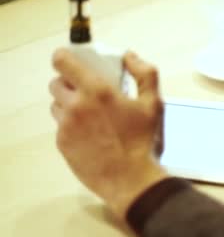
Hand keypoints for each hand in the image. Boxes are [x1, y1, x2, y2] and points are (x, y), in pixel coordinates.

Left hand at [49, 49, 167, 220]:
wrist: (131, 180)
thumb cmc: (144, 140)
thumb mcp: (155, 103)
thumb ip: (145, 74)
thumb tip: (129, 56)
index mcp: (96, 90)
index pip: (62, 62)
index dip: (65, 58)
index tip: (73, 62)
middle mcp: (75, 105)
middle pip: (56, 84)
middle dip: (69, 84)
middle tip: (88, 92)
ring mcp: (65, 126)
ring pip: (57, 106)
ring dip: (69, 105)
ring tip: (90, 116)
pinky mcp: (62, 144)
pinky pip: (61, 127)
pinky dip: (72, 126)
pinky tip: (91, 135)